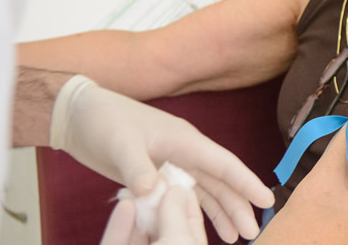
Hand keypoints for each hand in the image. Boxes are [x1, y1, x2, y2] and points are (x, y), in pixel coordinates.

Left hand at [52, 77, 273, 241]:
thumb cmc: (105, 121)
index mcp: (184, 141)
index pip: (222, 164)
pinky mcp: (158, 175)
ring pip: (205, 191)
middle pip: (219, 182)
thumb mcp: (120, 143)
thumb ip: (136, 167)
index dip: (245, 182)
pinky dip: (194, 213)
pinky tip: (202, 231)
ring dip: (220, 212)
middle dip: (237, 205)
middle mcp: (185, 153)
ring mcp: (173, 164)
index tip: (266, 200)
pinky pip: (184, 197)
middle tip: (252, 232)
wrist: (81, 116)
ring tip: (234, 238)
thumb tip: (152, 191)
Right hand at [101, 186, 205, 244]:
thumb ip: (177, 214)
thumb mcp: (178, 241)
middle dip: (156, 204)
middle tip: (153, 179)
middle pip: (161, 229)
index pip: (190, 227)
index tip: (176, 179)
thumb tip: (176, 190)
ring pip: (137, 235)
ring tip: (137, 188)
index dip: (184, 201)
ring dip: (137, 212)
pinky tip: (124, 205)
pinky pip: (116, 241)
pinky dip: (119, 226)